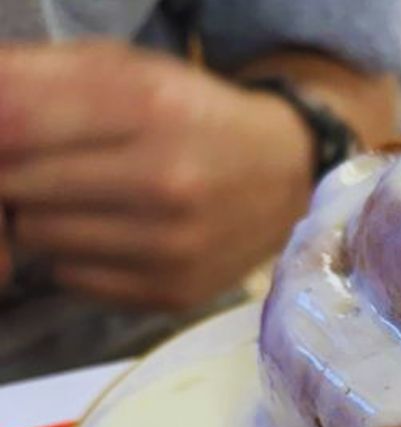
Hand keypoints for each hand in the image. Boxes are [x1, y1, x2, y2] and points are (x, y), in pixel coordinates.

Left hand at [0, 40, 314, 309]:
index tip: (8, 138)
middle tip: (46, 167)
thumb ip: (40, 79)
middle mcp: (165, 182)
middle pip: (17, 186)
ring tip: (82, 199)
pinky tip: (109, 234)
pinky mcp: (173, 292)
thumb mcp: (127, 72)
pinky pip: (71, 277)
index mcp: (150, 108)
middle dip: (16, 174)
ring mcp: (172, 246)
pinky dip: (75, 256)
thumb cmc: (194, 116)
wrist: (284, 178)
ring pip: (38, 236)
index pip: (13, 125)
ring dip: (44, 216)